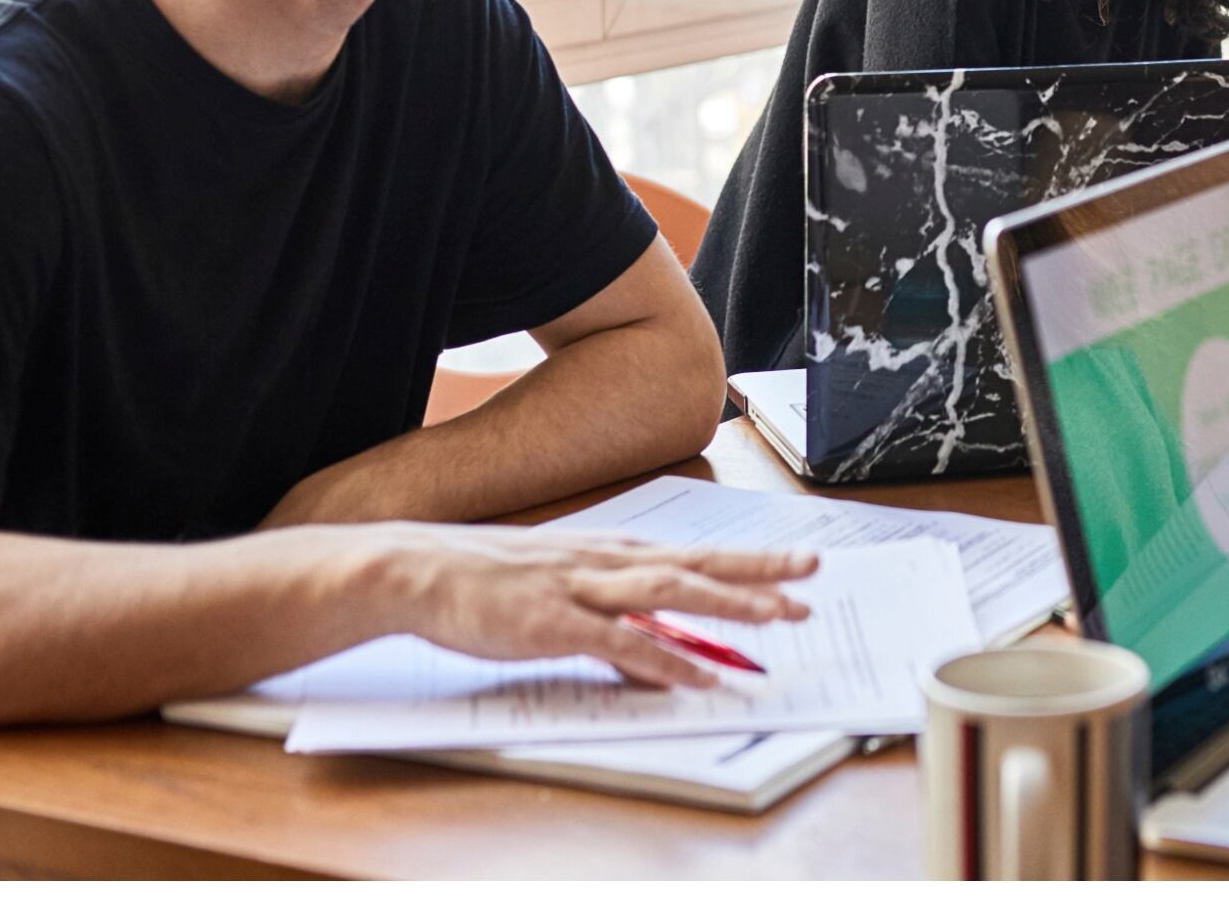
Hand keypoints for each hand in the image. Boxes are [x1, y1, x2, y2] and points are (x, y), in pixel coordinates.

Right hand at [366, 524, 817, 688]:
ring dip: (728, 603)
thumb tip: (654, 652)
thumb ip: (611, 615)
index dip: (748, 558)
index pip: (694, 553)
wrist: (418, 570)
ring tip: (776, 616)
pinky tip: (699, 675)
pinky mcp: (553, 623)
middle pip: (697, 563)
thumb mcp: (559, 586)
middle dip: (758, 570)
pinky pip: (621, 644)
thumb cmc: (486, 579)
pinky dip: (665, 659)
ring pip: (671, 593)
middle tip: (811, 577)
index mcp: (611, 552)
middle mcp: (606, 563)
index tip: (796, 562)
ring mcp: (581, 590)